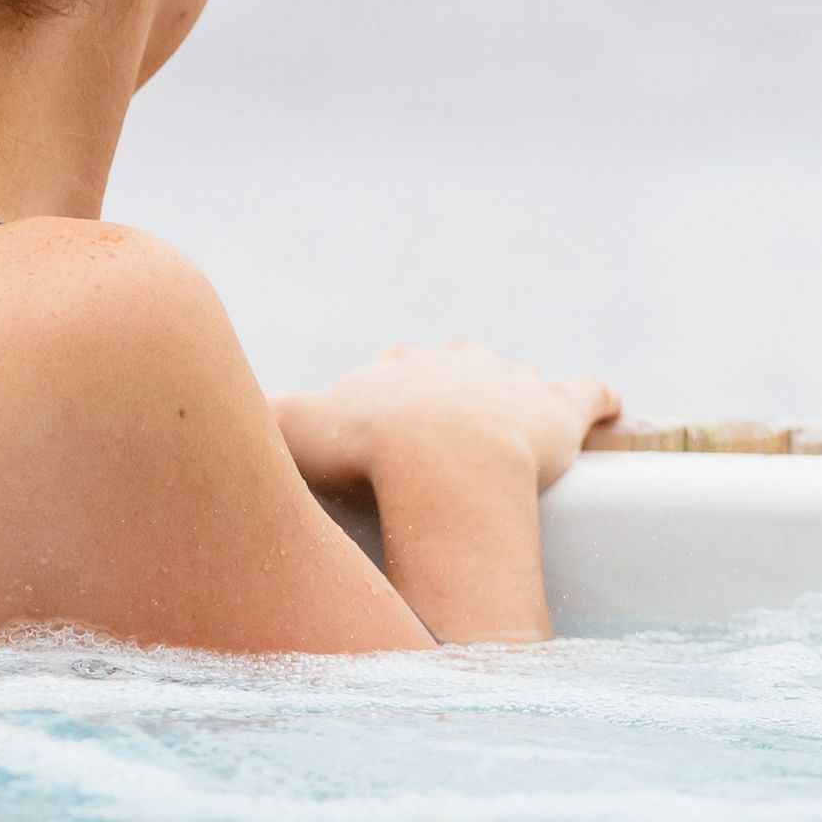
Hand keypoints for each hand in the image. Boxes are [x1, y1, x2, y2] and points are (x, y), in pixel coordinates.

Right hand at [275, 343, 619, 495]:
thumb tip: (213, 434)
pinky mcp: (560, 407)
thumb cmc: (359, 451)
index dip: (386, 411)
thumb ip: (256, 430)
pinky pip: (590, 393)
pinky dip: (600, 401)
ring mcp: (511, 381)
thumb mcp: (286, 436)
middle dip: (449, 402)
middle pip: (452, 374)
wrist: (436, 460)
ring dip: (514, 405)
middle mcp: (454, 362)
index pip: (390, 378)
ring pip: (514, 383)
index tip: (384, 445)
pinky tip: (609, 412)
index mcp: (394, 368)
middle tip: (442, 451)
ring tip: (514, 443)